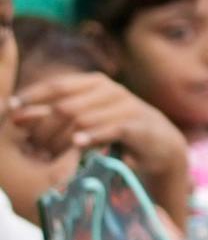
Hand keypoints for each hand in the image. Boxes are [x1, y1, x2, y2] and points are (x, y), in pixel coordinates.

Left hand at [13, 73, 189, 213]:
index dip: (31, 96)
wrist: (160, 145)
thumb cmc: (115, 131)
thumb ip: (51, 115)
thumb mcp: (82, 119)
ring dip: (62, 139)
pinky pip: (110, 129)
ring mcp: (127, 106)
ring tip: (48, 156)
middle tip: (33, 148)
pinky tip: (77, 146)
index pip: (57, 85)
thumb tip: (13, 112)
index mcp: (94, 83)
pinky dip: (92, 137)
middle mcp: (111, 90)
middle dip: (45, 128)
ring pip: (84, 118)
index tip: (10, 110)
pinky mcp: (140, 125)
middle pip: (66, 105)